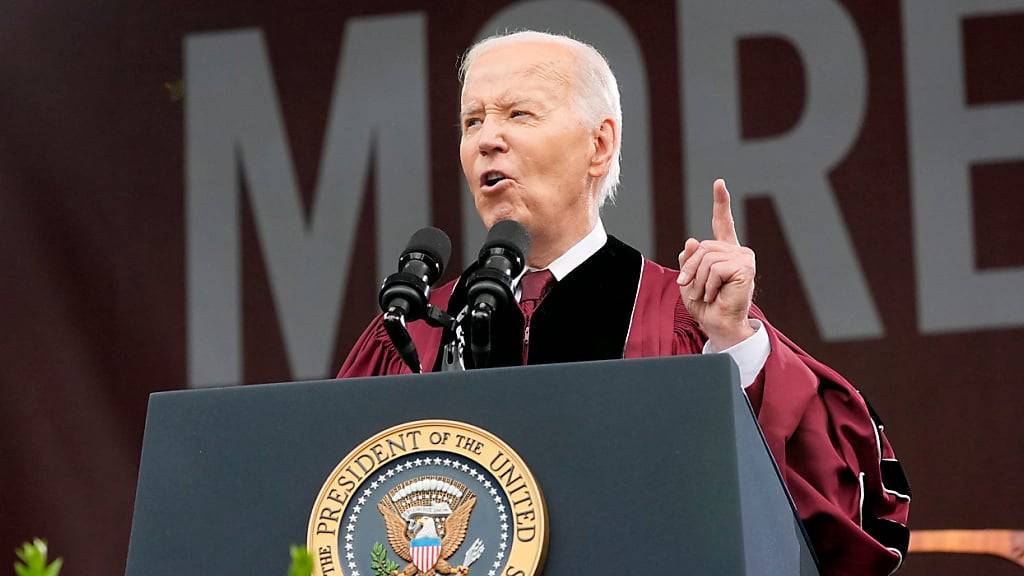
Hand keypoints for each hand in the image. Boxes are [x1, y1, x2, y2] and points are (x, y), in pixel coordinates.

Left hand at [677, 179, 755, 349]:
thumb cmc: (705, 305)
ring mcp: (744, 258)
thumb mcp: (690, 279)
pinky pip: (714, 268)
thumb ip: (689, 259)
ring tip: (705, 294)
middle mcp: (737, 251)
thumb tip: (692, 240)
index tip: (719, 183)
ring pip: (706, 258)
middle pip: (702, 247)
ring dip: (698, 280)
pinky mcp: (746, 267)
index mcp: (725, 252)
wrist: (719, 324)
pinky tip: (715, 295)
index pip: (722, 223)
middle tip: (691, 288)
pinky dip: (708, 285)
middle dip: (689, 269)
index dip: (721, 203)